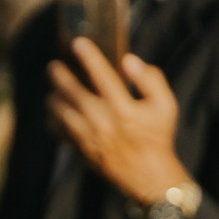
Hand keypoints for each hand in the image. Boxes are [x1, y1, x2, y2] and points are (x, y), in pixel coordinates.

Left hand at [46, 39, 191, 206]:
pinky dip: (55, 121)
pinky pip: (61, 132)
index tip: (77, 42)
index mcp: (124, 108)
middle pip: (74, 93)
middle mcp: (103, 122)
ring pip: (63, 113)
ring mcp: (90, 137)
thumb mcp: (166, 106)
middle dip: (61, 77)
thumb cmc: (158, 136)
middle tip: (53, 65)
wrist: (149, 175)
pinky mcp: (82, 150)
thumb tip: (130, 60)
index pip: (102, 75)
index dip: (89, 56)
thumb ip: (151, 80)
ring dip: (55, 99)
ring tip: (52, 89)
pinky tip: (55, 113)